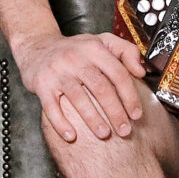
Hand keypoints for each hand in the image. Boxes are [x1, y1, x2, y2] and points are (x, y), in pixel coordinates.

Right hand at [19, 31, 149, 142]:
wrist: (37, 47)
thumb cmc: (75, 49)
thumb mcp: (102, 41)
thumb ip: (126, 51)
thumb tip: (141, 71)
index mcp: (94, 48)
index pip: (118, 73)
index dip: (130, 96)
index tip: (136, 115)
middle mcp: (75, 58)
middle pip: (100, 88)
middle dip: (115, 112)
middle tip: (125, 131)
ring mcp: (57, 71)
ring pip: (78, 98)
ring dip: (93, 119)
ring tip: (104, 134)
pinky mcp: (41, 84)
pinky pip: (51, 107)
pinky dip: (61, 123)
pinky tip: (71, 136)